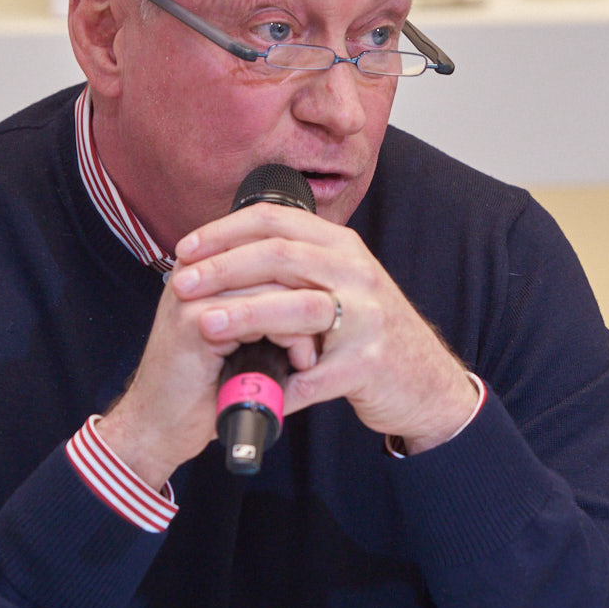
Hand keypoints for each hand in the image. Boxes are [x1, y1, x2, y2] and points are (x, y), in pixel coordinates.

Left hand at [168, 203, 478, 451]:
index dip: (223, 232)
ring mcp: (367, 317)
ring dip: (247, 315)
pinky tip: (248, 387)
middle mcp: (357, 272)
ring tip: (206, 325)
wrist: (426, 380)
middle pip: (281, 255)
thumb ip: (296, 265)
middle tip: (182, 284)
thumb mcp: (340, 282)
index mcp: (341, 247)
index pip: (275, 220)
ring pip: (299, 307)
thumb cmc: (368, 332)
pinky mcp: (369, 363)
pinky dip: (278, 382)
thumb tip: (224, 254)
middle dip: (223, 268)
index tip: (185, 250)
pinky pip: (315, 374)